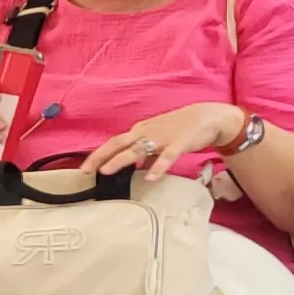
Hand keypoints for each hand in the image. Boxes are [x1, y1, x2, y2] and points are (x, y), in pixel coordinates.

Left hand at [83, 101, 245, 178]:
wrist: (209, 116)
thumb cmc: (182, 128)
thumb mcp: (159, 139)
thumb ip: (147, 153)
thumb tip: (137, 166)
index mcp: (140, 131)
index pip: (114, 143)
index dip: (98, 155)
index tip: (84, 168)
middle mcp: (146, 132)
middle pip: (118, 144)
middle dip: (100, 156)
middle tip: (84, 170)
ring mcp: (162, 137)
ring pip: (137, 149)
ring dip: (121, 160)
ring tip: (106, 171)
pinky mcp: (180, 142)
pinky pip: (168, 155)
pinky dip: (159, 166)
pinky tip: (150, 177)